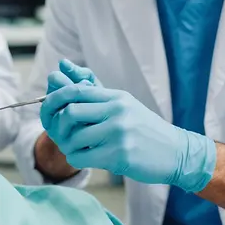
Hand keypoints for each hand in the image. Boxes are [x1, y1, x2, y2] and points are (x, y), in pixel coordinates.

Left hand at [39, 64, 215, 192]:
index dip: (54, 99)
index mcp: (116, 97)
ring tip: (75, 149)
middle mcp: (117, 111)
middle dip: (58, 126)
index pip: (74, 90)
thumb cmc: (144, 128)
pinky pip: (82, 157)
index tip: (48, 110)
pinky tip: (84, 158)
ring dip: (68, 146)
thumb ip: (93, 91)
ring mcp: (119, 133)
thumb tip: (62, 65)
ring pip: (73, 138)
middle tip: (60, 135)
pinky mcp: (120, 155)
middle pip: (69, 113)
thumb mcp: (123, 105)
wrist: (177, 152)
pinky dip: (76, 159)